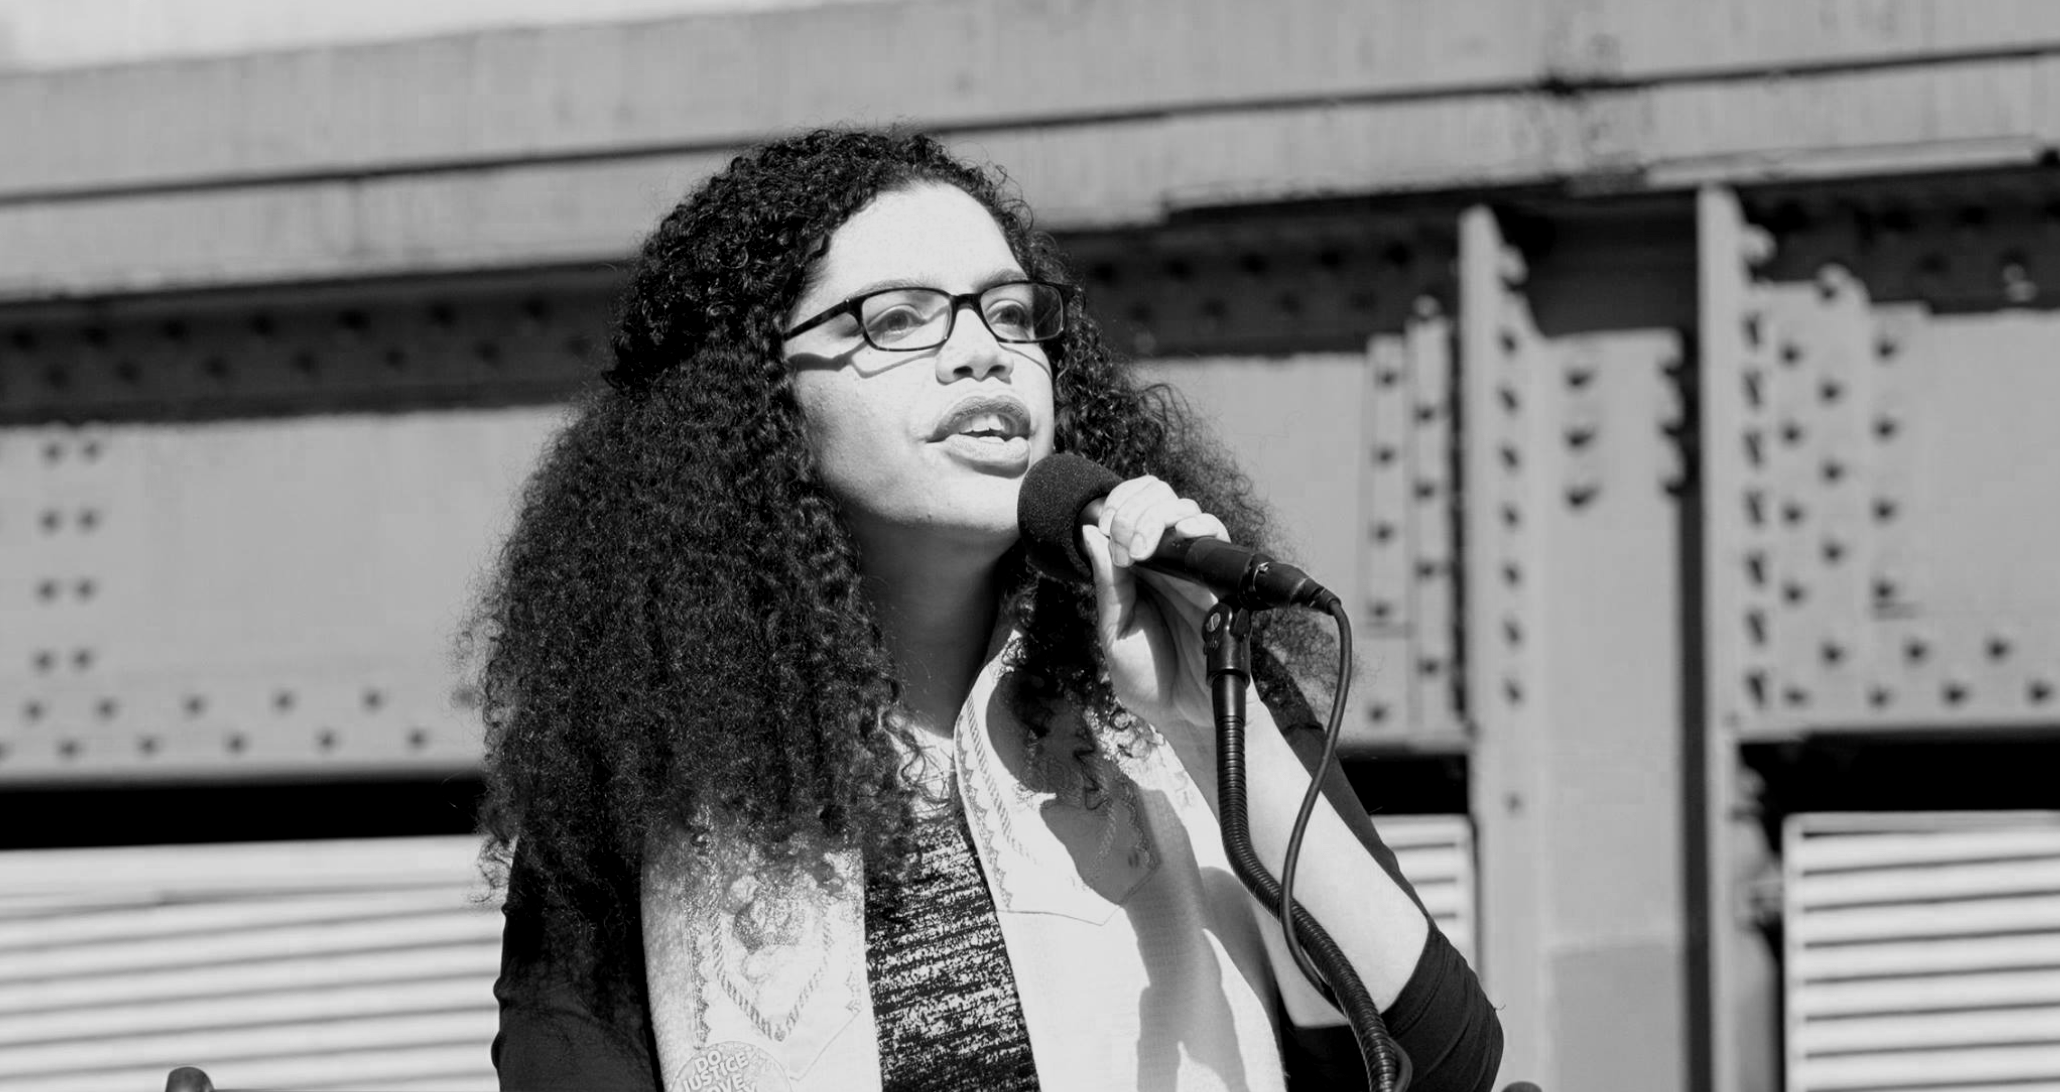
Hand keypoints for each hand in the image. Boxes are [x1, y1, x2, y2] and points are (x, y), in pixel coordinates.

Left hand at [1080, 474, 1230, 735]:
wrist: (1183, 713)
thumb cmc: (1147, 676)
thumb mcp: (1114, 631)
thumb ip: (1107, 585)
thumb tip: (1091, 533)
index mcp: (1134, 569)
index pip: (1128, 511)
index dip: (1116, 505)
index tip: (1103, 525)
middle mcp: (1164, 562)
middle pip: (1155, 500)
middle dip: (1133, 507)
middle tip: (1121, 539)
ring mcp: (1192, 569)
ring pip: (1183, 510)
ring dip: (1158, 515)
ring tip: (1142, 547)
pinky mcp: (1218, 581)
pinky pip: (1216, 537)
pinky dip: (1198, 525)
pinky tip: (1179, 536)